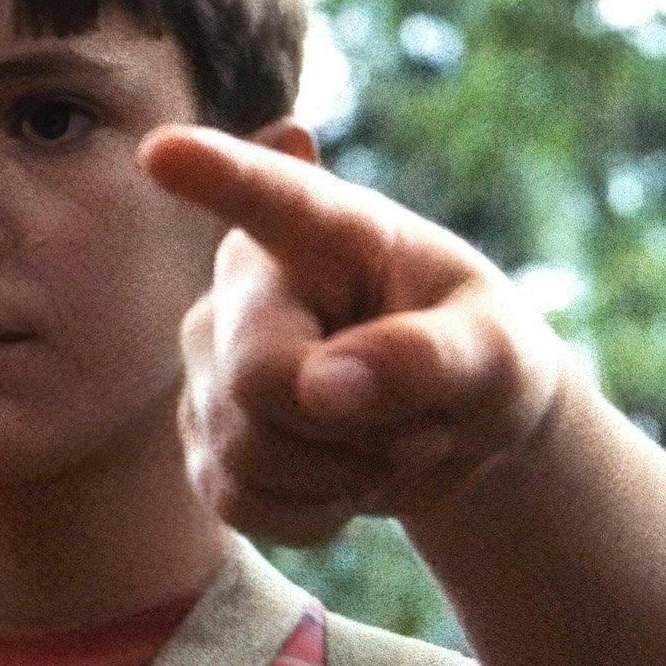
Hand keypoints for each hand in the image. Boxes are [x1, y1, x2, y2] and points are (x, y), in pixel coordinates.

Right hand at [143, 125, 572, 544]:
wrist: (461, 430)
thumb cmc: (484, 360)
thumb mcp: (499, 356)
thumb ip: (428, 358)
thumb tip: (322, 389)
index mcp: (329, 230)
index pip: (269, 196)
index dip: (216, 173)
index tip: (166, 150)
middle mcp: (247, 283)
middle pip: (258, 378)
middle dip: (355, 430)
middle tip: (426, 423)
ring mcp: (210, 358)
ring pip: (245, 451)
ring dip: (344, 476)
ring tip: (390, 442)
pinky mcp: (202, 432)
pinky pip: (239, 502)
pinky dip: (314, 514)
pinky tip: (347, 480)